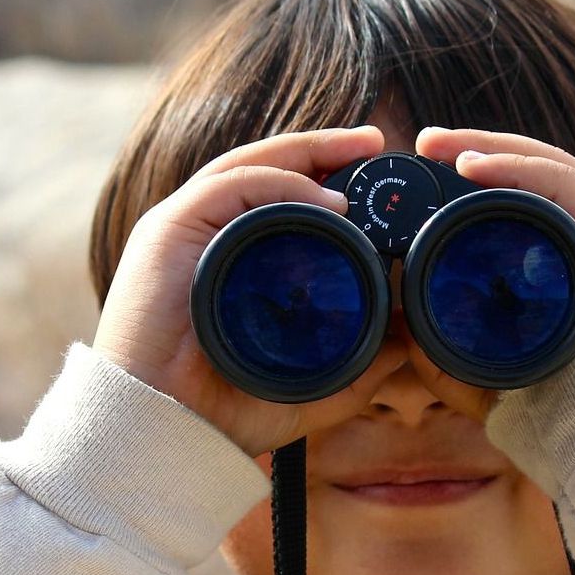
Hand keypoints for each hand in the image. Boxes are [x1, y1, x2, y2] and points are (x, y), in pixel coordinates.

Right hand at [93, 126, 406, 456]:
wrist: (167, 432)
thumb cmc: (223, 412)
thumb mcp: (312, 386)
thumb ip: (359, 365)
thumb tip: (407, 339)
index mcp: (229, 260)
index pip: (279, 201)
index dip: (325, 180)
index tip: (376, 178)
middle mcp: (206, 236)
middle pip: (267, 172)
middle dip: (324, 150)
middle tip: (376, 142)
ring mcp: (185, 229)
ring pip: (250, 168)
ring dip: (309, 153)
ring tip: (361, 150)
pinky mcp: (169, 231)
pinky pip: (231, 187)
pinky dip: (281, 185)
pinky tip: (327, 200)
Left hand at [396, 126, 574, 421]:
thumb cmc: (559, 410)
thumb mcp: (481, 378)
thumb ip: (437, 355)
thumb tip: (395, 315)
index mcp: (562, 264)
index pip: (516, 204)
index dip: (472, 182)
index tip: (422, 175)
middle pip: (529, 177)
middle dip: (474, 152)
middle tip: (425, 144)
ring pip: (547, 169)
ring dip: (490, 149)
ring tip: (440, 146)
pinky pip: (565, 184)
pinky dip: (517, 169)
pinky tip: (473, 166)